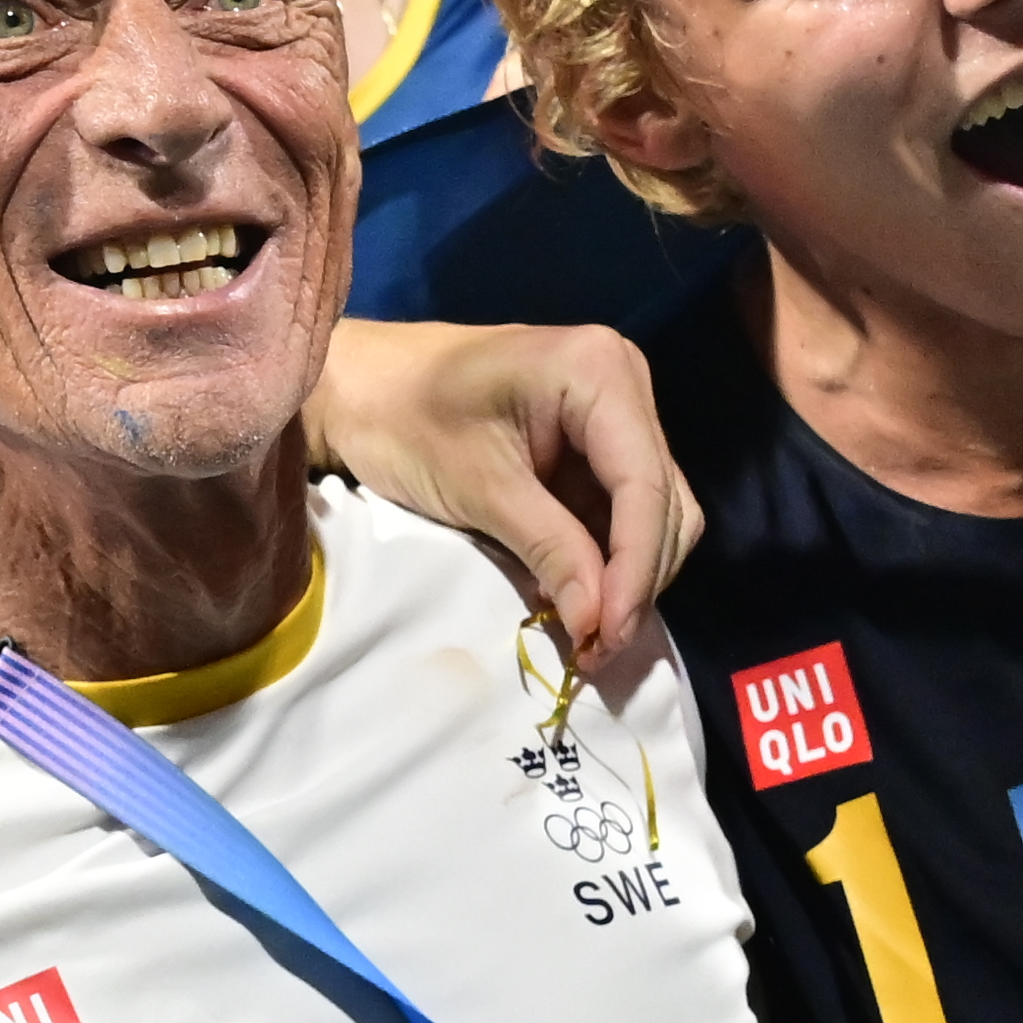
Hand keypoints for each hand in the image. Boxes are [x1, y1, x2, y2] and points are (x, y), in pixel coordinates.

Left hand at [311, 316, 694, 683]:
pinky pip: (621, 513)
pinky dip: (604, 561)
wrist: (361, 386)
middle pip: (661, 502)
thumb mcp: (477, 487)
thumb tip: (598, 622)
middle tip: (594, 651)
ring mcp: (615, 413)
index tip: (610, 633)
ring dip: (624, 578)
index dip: (635, 566)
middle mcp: (625, 383)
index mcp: (598, 370)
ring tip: (584, 635)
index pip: (644, 483)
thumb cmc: (404, 418)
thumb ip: (548, 548)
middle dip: (634, 580)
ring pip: (652, 514)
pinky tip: (575, 599)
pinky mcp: (597, 445)